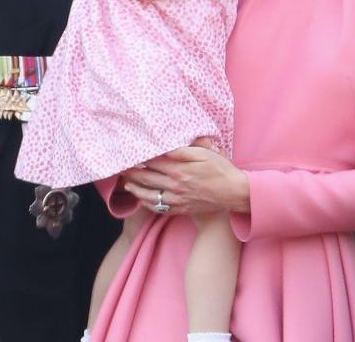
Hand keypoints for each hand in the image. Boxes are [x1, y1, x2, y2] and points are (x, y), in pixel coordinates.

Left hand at [122, 146, 249, 215]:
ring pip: (149, 195)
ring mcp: (177, 198)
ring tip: (127, 183)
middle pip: (147, 177)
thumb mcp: (206, 153)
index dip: (140, 157)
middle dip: (132, 172)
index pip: (153, 161)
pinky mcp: (181, 209)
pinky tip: (143, 199)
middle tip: (121, 167)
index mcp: (180, 168)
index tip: (130, 153)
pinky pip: (159, 207)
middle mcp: (175, 184)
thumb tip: (167, 145)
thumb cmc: (221, 169)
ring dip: (136, 188)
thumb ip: (185, 149)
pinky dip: (148, 203)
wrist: (233, 193)